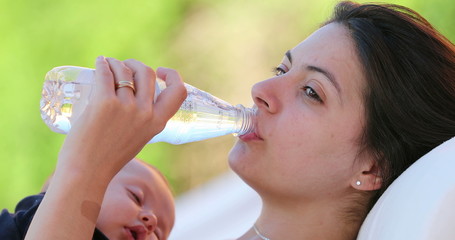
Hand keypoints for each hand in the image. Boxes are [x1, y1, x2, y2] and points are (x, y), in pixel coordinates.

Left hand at [57, 56, 186, 178]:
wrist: (86, 173)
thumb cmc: (108, 159)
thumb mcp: (137, 138)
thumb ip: (140, 120)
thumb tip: (130, 94)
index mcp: (157, 123)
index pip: (178, 92)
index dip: (172, 76)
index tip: (160, 71)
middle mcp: (145, 113)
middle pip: (147, 73)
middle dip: (135, 64)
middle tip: (124, 66)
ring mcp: (126, 107)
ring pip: (124, 71)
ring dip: (115, 63)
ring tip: (106, 65)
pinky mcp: (104, 103)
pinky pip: (105, 74)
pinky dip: (102, 64)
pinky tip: (99, 63)